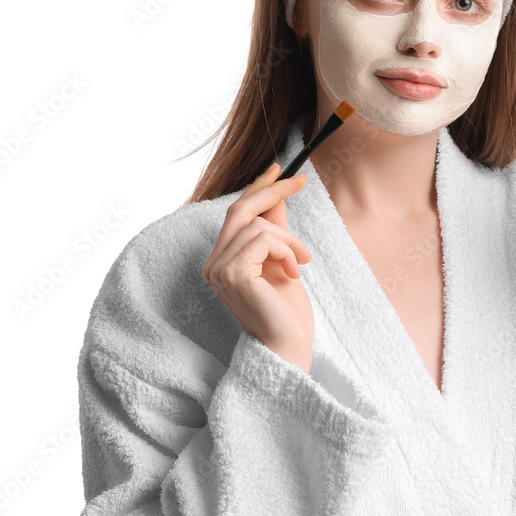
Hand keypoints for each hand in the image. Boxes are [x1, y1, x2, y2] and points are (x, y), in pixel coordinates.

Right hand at [202, 162, 314, 370]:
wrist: (289, 346)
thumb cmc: (287, 312)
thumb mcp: (284, 261)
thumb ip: (276, 230)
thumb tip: (278, 197)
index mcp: (222, 260)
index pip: (236, 213)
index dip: (257, 188)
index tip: (279, 169)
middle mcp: (213, 263)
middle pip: (241, 209)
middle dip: (272, 191)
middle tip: (300, 181)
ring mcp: (219, 269)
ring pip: (258, 226)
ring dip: (290, 239)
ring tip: (302, 261)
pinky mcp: (232, 274)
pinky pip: (264, 240)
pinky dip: (287, 250)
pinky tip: (295, 271)